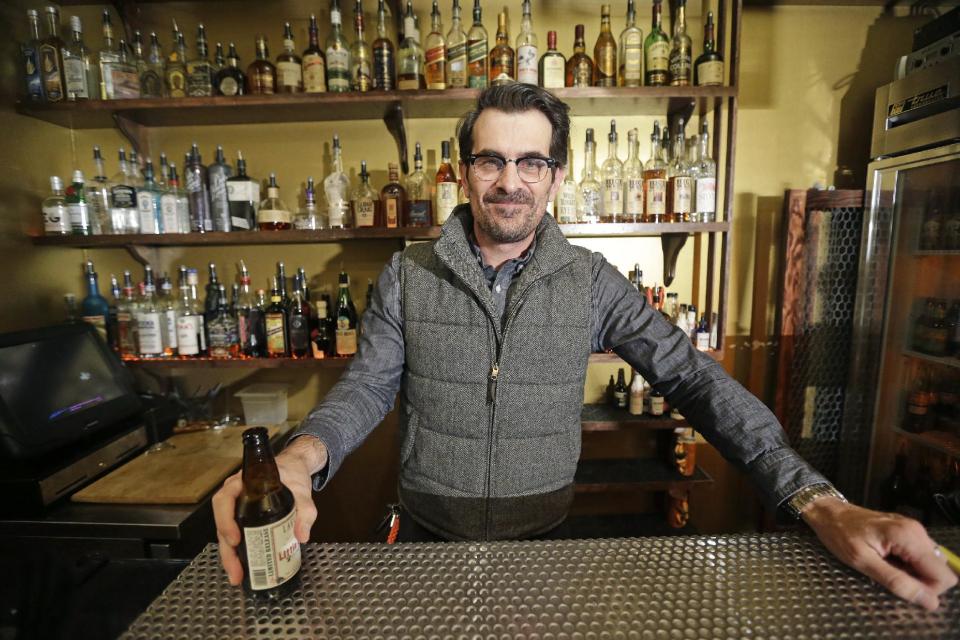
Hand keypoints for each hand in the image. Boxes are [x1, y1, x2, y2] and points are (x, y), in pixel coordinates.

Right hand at [212, 435, 327, 585]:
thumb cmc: (293, 474)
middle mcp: (235, 495)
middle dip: (227, 550)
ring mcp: (237, 507)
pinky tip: (244, 567)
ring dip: (230, 555)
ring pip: (226, 532)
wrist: (294, 468)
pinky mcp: (243, 517)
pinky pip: (235, 534)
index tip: (236, 539)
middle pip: (221, 523)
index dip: (225, 521)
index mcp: (243, 482)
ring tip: (238, 576)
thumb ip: (305, 511)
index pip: (224, 500)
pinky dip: (238, 551)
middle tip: (235, 571)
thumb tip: (302, 537)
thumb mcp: (302, 490)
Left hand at [802, 497, 956, 609]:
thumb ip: (897, 582)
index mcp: (909, 537)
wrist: (828, 513)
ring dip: (912, 573)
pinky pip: (920, 556)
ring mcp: (914, 530)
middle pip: (940, 571)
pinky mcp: (908, 531)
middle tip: (888, 573)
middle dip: (919, 581)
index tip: (900, 585)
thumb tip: (929, 601)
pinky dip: (907, 563)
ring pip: (930, 565)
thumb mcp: (863, 562)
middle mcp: (917, 531)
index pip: (943, 576)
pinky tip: (887, 558)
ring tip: (885, 565)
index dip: (927, 589)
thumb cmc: (840, 535)